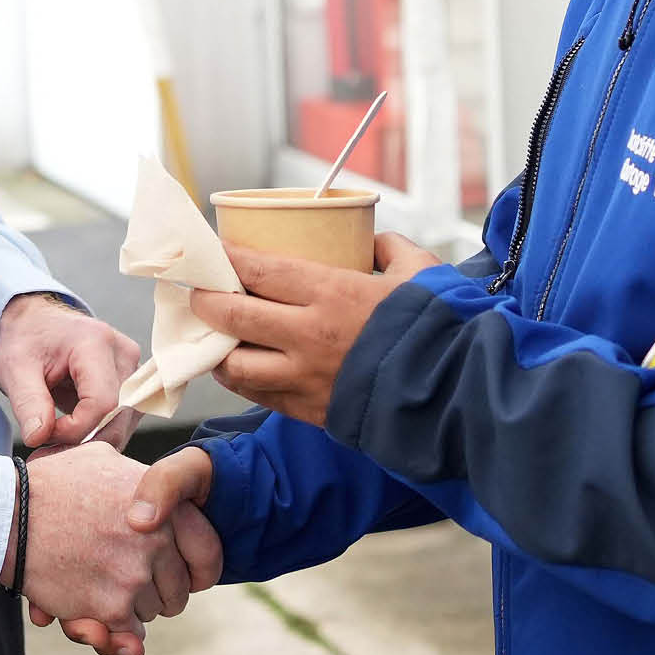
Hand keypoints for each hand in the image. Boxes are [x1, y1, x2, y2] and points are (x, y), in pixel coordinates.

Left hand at [0, 293, 141, 449]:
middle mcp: (122, 353)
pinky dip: (100, 430)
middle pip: (118, 416)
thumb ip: (28, 403)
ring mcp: (132, 367)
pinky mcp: (132, 381)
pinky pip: (123, 418)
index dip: (74, 429)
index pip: (101, 404)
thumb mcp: (14, 368)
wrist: (38, 323)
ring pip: (124, 422)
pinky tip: (75, 426)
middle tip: (52, 442)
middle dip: (85, 439)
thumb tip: (38, 437)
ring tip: (61, 431)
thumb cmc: (27, 341)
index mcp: (95, 343)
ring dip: (93, 436)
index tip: (45, 432)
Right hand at [40, 446, 222, 654]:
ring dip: (134, 607)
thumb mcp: (103, 458)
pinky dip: (115, 628)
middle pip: (179, 589)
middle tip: (127, 577)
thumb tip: (146, 426)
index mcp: (164, 505)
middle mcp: (157, 540)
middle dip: (158, 589)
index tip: (186, 574)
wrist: (9, 517)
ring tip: (103, 583)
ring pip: (154, 612)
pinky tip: (94, 605)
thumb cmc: (54, 486)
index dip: (199, 568)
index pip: (209, 551)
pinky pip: (130, 633)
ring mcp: (136, 575)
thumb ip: (133, 467)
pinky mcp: (111, 607)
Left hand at [190, 233, 439, 425]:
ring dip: (218, 349)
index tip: (209, 251)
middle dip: (205, 301)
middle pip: (233, 315)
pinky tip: (241, 369)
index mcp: (330, 293)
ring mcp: (305, 378)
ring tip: (215, 337)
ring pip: (237, 365)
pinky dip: (243, 381)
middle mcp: (307, 335)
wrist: (457, 394)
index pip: (257, 269)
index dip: (224, 259)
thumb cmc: (440, 326)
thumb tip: (372, 243)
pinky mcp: (311, 412)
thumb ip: (390, 249)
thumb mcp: (420, 270)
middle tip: (197, 292)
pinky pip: (260, 396)